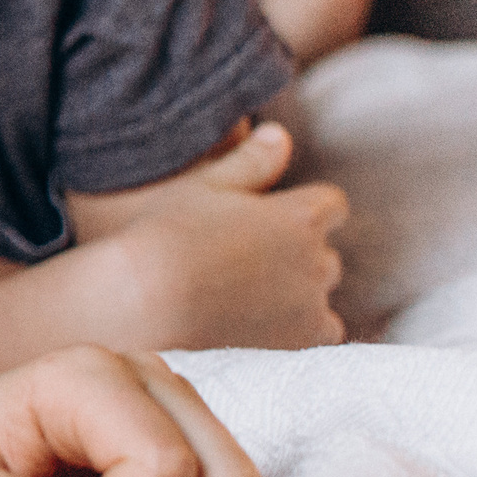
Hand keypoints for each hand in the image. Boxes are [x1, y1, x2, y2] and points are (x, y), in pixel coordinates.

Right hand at [70, 123, 347, 351]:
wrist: (145, 300)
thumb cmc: (168, 236)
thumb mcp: (205, 186)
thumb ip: (251, 161)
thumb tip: (280, 134)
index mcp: (300, 216)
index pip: (331, 205)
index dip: (304, 209)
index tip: (271, 219)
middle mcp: (316, 260)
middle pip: (326, 252)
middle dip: (299, 253)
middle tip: (248, 259)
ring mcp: (311, 304)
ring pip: (322, 293)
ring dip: (300, 292)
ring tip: (249, 295)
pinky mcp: (300, 342)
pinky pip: (323, 333)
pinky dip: (302, 330)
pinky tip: (263, 325)